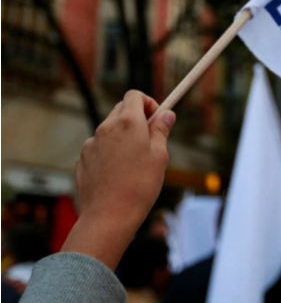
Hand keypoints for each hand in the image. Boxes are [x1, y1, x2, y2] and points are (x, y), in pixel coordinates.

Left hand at [61, 90, 175, 269]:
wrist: (109, 216)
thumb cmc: (140, 186)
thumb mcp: (160, 156)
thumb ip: (161, 131)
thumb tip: (166, 114)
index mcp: (127, 122)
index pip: (134, 95)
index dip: (148, 103)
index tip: (157, 118)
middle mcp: (106, 127)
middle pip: (121, 110)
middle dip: (136, 118)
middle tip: (150, 139)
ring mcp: (91, 143)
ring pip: (110, 130)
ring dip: (123, 137)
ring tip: (135, 164)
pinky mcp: (83, 159)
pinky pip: (99, 148)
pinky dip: (110, 153)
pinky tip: (118, 175)